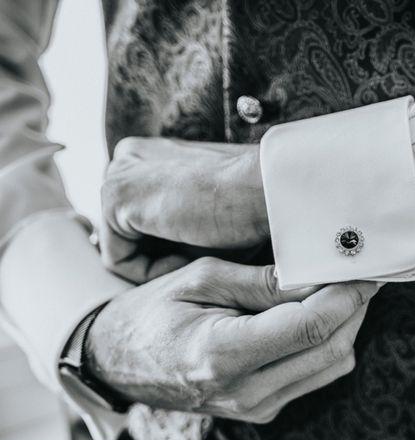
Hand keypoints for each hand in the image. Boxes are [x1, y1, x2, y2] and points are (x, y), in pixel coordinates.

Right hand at [84, 257, 379, 422]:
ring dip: (348, 324)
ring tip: (345, 286)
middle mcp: (244, 392)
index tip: (365, 266)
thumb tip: (315, 273)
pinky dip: (329, 343)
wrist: (118, 361)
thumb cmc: (151, 312)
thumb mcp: (199, 280)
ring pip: (332, 366)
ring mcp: (255, 408)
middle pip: (330, 349)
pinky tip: (324, 313)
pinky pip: (316, 376)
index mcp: (221, 354)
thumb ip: (260, 282)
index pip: (309, 327)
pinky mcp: (262, 410)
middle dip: (355, 306)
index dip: (346, 294)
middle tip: (363, 270)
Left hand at [100, 136, 268, 282]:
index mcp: (154, 156)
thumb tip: (167, 265)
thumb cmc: (250, 210)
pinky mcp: (114, 196)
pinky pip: (118, 259)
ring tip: (198, 263)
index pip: (143, 220)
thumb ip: (180, 233)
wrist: (266, 192)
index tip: (205, 261)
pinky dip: (150, 274)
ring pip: (126, 248)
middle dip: (162, 259)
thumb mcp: (208, 221)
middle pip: (131, 234)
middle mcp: (131, 158)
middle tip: (201, 267)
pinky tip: (184, 262)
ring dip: (161, 268)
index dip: (173, 252)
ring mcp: (119, 173)